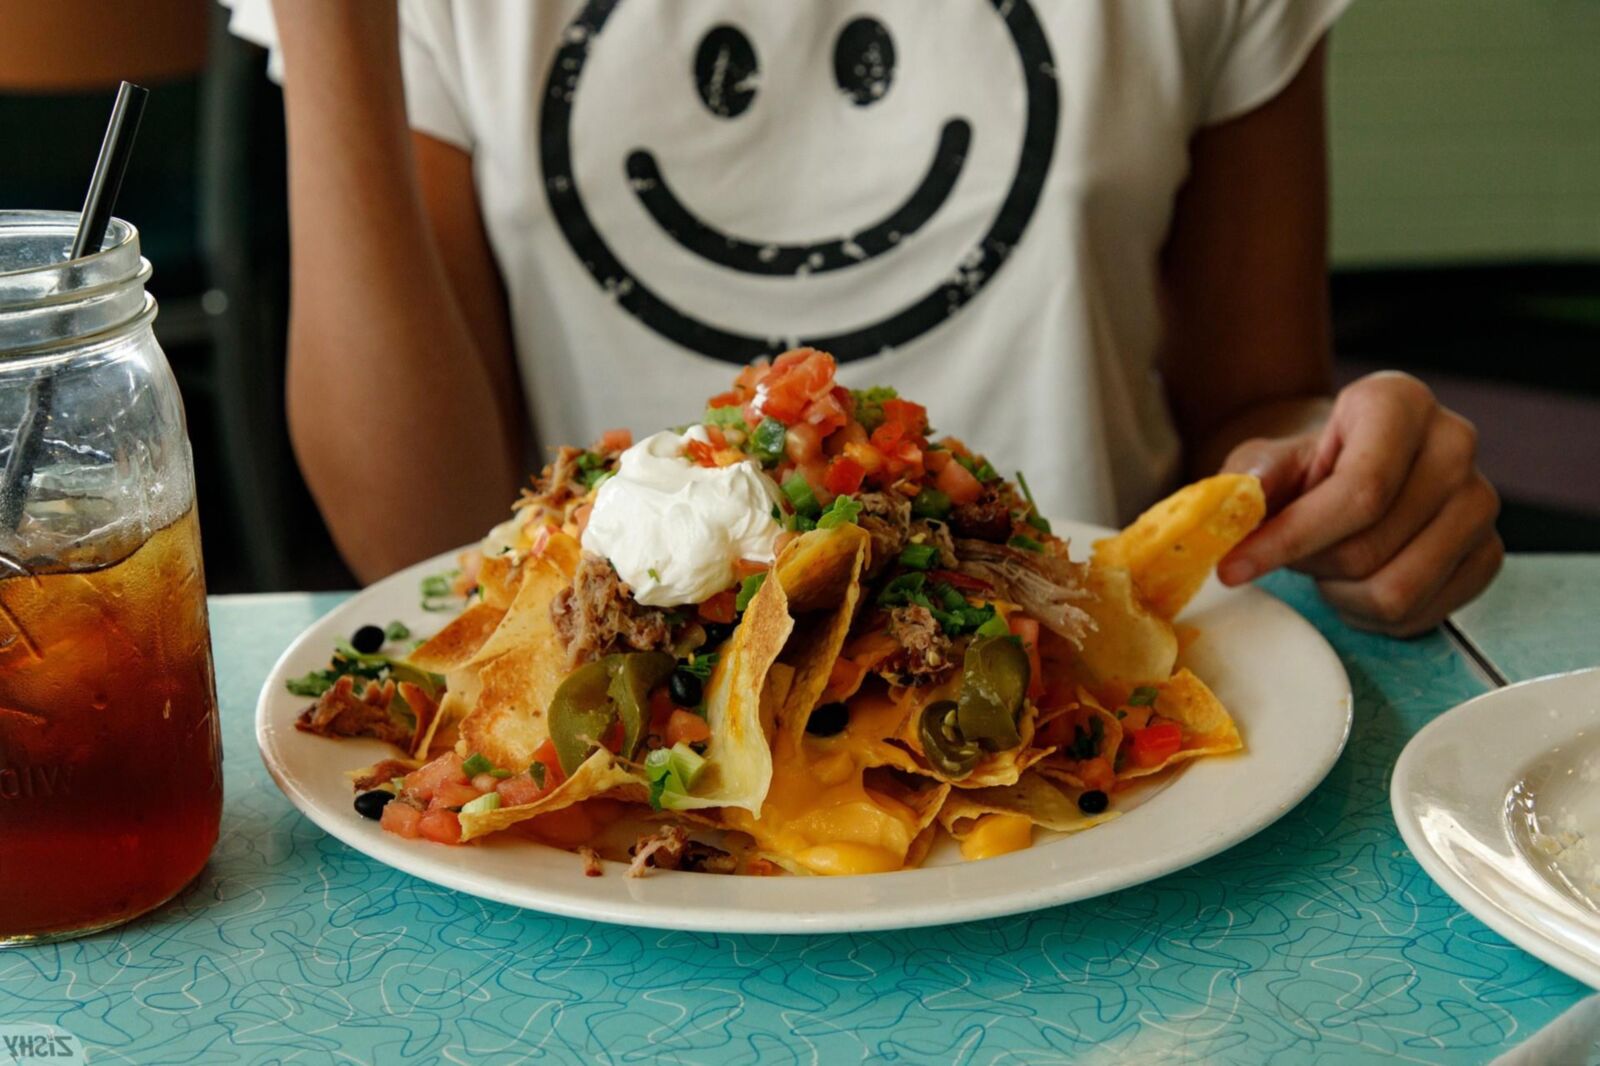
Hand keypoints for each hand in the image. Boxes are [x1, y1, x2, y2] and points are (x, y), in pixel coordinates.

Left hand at [1216, 372, 1502, 636]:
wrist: (1344, 471)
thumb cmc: (1301, 467)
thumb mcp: (1263, 462)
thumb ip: (1251, 479)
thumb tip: (1241, 498)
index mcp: (1399, 403)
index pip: (1358, 491)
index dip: (1291, 538)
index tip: (1232, 568)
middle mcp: (1455, 444)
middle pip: (1369, 549)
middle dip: (1311, 564)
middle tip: (1292, 551)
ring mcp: (1480, 500)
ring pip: (1396, 591)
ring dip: (1341, 594)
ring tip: (1326, 565)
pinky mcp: (1489, 552)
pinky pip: (1422, 615)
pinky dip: (1373, 614)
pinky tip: (1356, 583)